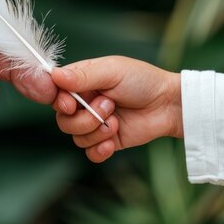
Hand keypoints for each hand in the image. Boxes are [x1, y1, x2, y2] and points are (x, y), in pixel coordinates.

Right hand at [52, 56, 181, 162]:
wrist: (168, 105)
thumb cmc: (142, 80)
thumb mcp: (112, 70)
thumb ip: (83, 75)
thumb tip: (55, 75)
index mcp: (82, 82)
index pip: (55, 93)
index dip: (59, 101)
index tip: (71, 103)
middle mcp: (84, 103)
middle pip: (63, 119)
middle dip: (84, 118)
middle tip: (109, 106)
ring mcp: (94, 123)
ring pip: (75, 137)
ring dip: (96, 131)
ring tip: (116, 120)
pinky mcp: (105, 141)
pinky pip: (89, 153)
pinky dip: (98, 150)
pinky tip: (111, 141)